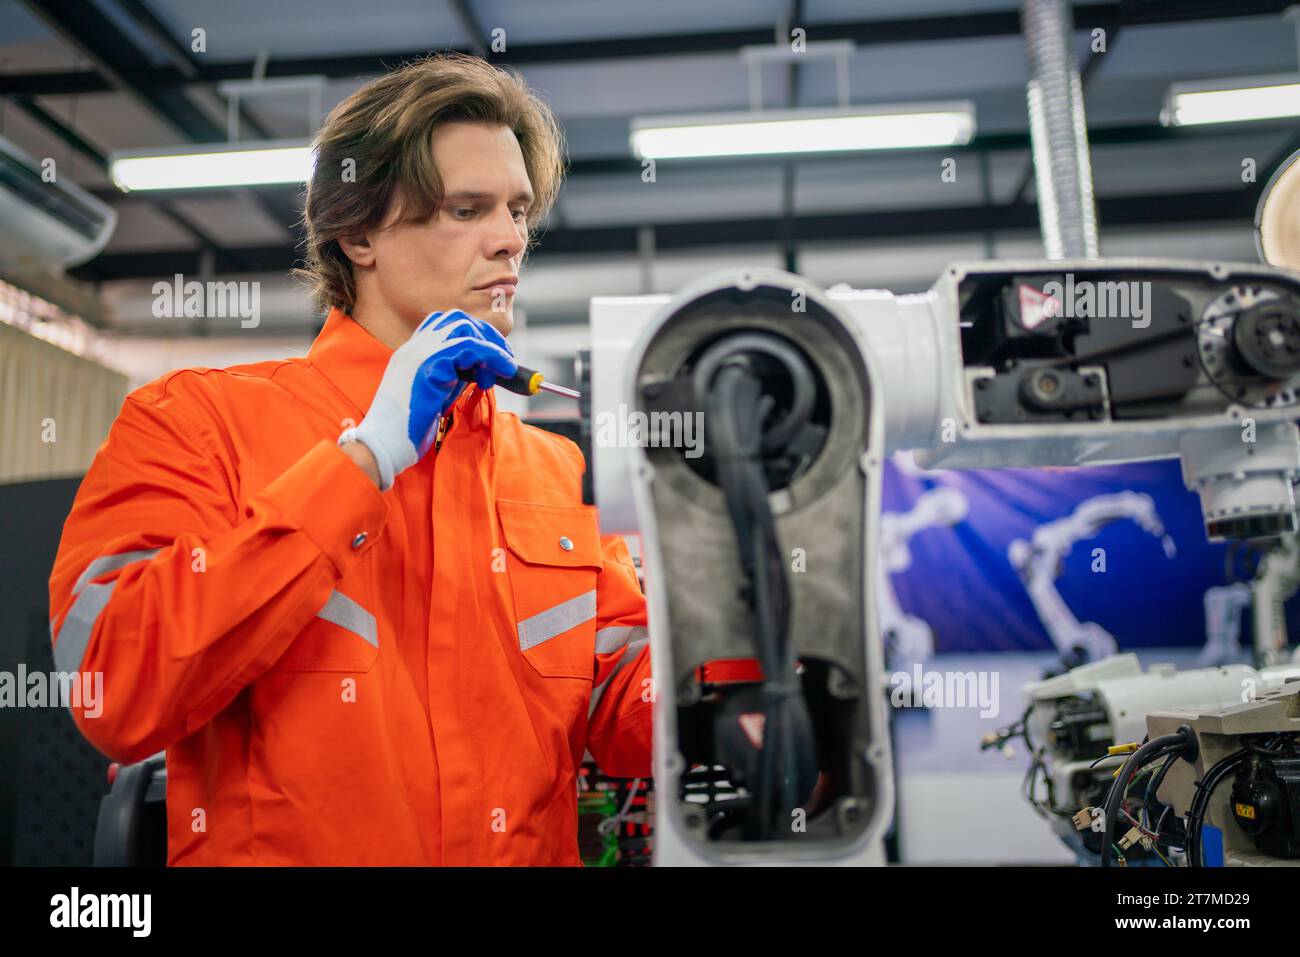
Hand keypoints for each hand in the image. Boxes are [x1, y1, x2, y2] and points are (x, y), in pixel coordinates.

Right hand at [338, 310, 515, 489]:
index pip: (444, 325)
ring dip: (491, 345)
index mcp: (411, 353)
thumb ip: (453, 377)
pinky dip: (493, 355)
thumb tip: (483, 369)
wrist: (382, 446)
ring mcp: (419, 354)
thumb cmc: (406, 429)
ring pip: (463, 328)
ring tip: (502, 371)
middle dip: (486, 335)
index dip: (474, 335)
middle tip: (505, 359)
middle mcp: (413, 348)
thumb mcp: (434, 395)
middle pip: (456, 319)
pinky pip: (469, 347)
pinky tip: (504, 370)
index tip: (493, 357)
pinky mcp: (429, 367)